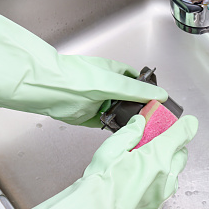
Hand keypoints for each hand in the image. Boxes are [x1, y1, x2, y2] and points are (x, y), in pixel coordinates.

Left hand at [0, 0, 166, 124]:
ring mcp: (97, 102)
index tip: (160, 103)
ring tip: (140, 131)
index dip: (149, 91)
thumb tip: (161, 95)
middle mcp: (107, 87)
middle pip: (129, 100)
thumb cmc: (77, 78)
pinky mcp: (88, 117)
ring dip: (125, 121)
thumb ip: (138, 92)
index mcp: (115, 73)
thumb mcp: (115, 83)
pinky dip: (112, 129)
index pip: (137, 82)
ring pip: (118, 114)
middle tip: (153, 122)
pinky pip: (105, 125)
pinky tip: (121, 135)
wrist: (48, 89)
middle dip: (139, 109)